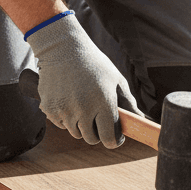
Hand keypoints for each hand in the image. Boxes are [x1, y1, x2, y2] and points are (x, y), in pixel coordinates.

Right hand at [25, 12, 139, 148]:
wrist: (63, 48)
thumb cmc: (94, 64)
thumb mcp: (116, 79)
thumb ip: (129, 103)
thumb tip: (141, 121)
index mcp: (103, 102)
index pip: (109, 137)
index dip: (114, 141)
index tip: (115, 137)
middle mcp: (83, 109)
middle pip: (91, 139)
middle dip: (98, 133)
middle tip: (99, 120)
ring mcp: (64, 110)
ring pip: (76, 133)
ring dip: (81, 126)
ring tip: (83, 107)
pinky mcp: (49, 109)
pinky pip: (61, 125)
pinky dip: (66, 119)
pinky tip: (69, 101)